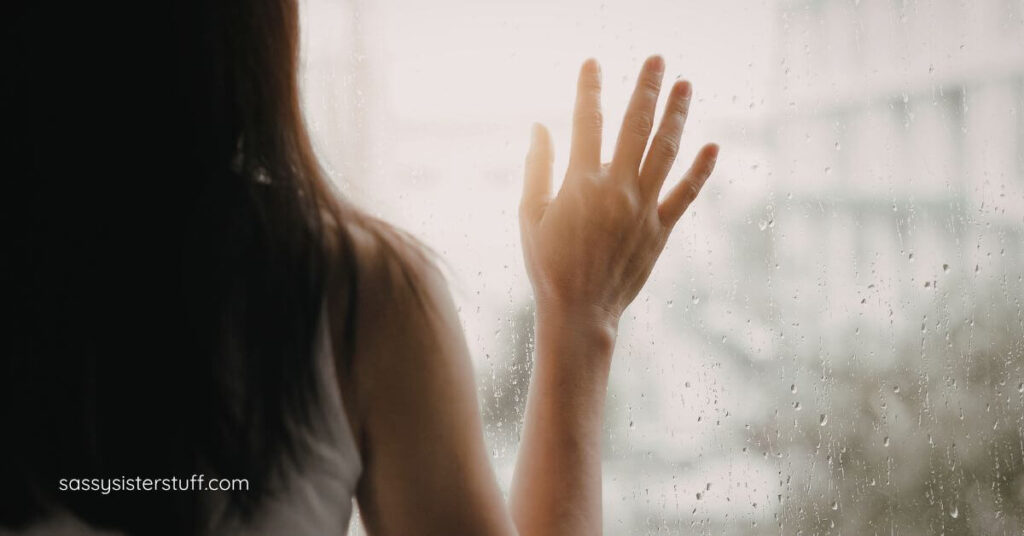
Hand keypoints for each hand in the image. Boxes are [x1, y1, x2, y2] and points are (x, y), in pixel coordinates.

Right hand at [519, 56, 718, 331]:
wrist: (579, 311)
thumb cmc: (548, 265)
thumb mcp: (529, 216)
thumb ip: (537, 168)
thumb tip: (540, 127)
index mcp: (580, 183)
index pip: (586, 122)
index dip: (590, 89)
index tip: (594, 64)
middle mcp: (616, 189)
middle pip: (635, 126)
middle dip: (646, 88)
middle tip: (657, 59)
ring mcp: (642, 208)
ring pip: (665, 151)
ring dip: (677, 115)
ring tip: (685, 85)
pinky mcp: (661, 229)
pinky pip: (685, 194)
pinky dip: (701, 170)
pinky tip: (712, 146)